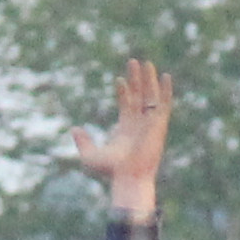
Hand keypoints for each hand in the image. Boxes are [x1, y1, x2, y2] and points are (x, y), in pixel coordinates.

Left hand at [68, 56, 174, 218]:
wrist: (128, 177)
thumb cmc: (111, 171)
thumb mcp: (90, 156)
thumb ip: (83, 141)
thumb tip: (74, 128)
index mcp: (125, 129)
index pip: (126, 104)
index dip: (123, 91)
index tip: (119, 80)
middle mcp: (139, 124)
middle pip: (139, 96)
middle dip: (136, 79)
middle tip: (133, 61)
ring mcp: (150, 123)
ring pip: (151, 96)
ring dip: (149, 80)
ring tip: (146, 62)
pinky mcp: (159, 124)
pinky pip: (164, 104)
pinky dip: (166, 90)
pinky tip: (165, 76)